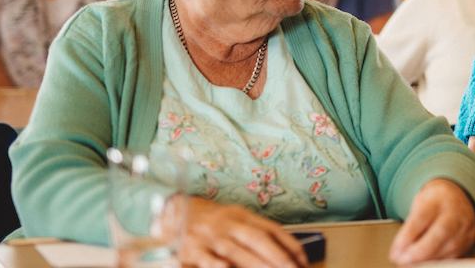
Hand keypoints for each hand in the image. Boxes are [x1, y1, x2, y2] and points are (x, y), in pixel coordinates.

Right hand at [171, 197, 305, 267]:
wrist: (171, 212)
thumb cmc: (209, 220)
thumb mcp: (234, 218)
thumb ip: (255, 231)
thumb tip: (284, 249)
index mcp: (242, 215)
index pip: (272, 229)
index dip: (290, 245)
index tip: (303, 260)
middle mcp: (228, 224)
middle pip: (258, 239)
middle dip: (278, 257)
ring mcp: (210, 237)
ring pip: (237, 252)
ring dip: (258, 265)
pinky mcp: (192, 250)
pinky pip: (208, 260)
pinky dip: (219, 266)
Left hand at [388, 179, 474, 264]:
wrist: (459, 198)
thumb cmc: (434, 203)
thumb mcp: (419, 205)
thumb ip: (410, 227)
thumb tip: (399, 252)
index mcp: (439, 199)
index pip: (422, 217)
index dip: (408, 236)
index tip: (395, 250)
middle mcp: (455, 213)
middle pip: (440, 233)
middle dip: (419, 252)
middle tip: (402, 260)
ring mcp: (464, 229)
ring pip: (447, 249)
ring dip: (426, 261)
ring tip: (409, 264)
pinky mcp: (468, 243)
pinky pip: (452, 256)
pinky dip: (436, 262)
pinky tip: (424, 264)